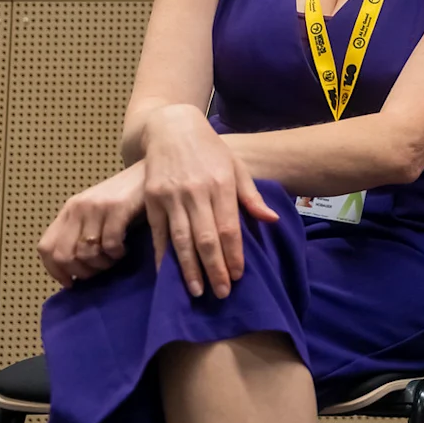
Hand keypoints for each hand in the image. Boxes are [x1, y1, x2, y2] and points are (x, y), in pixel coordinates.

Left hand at [38, 163, 147, 285]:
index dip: (55, 271)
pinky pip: (109, 243)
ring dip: (102, 264)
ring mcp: (95, 207)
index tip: (71, 283)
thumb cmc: (126, 196)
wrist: (149, 169)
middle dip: (82, 271)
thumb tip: (76, 268)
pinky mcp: (117, 207)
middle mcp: (76, 208)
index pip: (46, 247)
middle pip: (63, 255)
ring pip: (86, 252)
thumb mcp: (97, 212)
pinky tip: (124, 249)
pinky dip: (116, 254)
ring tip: (114, 259)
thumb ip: (84, 232)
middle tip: (99, 271)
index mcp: (68, 211)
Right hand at [140, 104, 278, 298]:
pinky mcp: (152, 200)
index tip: (238, 276)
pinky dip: (162, 256)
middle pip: (206, 238)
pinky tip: (168, 274)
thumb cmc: (210, 150)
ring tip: (197, 291)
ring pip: (181, 240)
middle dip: (214, 268)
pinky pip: (158, 233)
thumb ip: (251, 196)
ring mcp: (171, 196)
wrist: (172, 128)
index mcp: (221, 185)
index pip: (228, 228)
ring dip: (189, 269)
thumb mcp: (236, 167)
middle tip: (221, 294)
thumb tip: (271, 219)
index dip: (233, 254)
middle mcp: (196, 192)